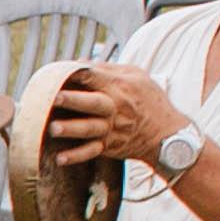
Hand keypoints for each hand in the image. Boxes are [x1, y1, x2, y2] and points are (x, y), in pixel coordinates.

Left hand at [39, 63, 184, 171]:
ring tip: (52, 128)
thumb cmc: (150, 99)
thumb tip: (79, 62)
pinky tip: (60, 158)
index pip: (95, 77)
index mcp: (121, 87)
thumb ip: (108, 68)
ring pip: (89, 128)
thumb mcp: (137, 76)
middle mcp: (115, 108)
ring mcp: (111, 129)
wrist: (167, 133)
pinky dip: (76, 156)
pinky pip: (91, 151)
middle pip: (92, 103)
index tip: (57, 72)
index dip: (76, 74)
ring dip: (71, 129)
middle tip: (54, 98)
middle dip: (73, 100)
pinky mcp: (109, 145)